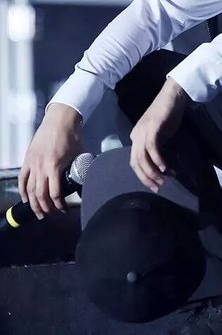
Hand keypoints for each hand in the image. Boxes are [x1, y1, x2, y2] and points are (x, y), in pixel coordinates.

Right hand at [18, 104, 82, 218]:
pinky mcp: (27, 159)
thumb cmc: (72, 136)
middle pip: (40, 195)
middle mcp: (41, 167)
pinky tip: (26, 199)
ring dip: (34, 203)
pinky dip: (22, 191)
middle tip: (51, 215)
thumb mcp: (80, 155)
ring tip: (39, 212)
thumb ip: (81, 170)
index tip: (64, 209)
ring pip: (29, 190)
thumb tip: (86, 184)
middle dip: (46, 208)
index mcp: (55, 166)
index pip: (55, 193)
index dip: (59, 205)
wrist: (60, 120)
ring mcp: (32, 163)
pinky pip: (22, 179)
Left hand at [130, 78, 186, 191]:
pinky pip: (151, 147)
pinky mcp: (152, 126)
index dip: (142, 176)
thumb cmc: (169, 114)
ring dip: (151, 171)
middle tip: (158, 187)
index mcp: (136, 137)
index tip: (154, 186)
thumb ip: (157, 147)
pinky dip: (157, 159)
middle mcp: (136, 135)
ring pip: (142, 157)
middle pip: (135, 162)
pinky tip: (164, 167)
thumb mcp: (160, 134)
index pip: (134, 162)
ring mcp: (143, 130)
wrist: (173, 95)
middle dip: (146, 178)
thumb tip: (161, 166)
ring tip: (162, 180)